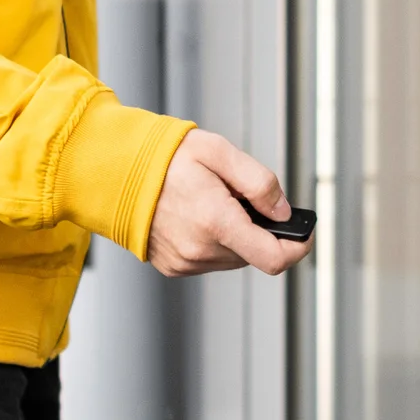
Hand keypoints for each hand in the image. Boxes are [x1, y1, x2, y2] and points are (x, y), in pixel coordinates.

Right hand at [145, 129, 310, 277]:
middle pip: (254, 253)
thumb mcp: (219, 152)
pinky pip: (209, 259)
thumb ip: (259, 182)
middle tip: (237, 197)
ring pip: (233, 257)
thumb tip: (283, 211)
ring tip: (211, 203)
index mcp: (215, 222)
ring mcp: (185, 263)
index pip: (273, 258)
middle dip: (257, 228)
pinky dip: (213, 240)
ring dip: (235, 235)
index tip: (304, 234)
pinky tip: (196, 216)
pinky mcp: (173, 267)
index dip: (297, 248)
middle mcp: (200, 250)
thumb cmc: (164, 158)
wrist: (116, 172)